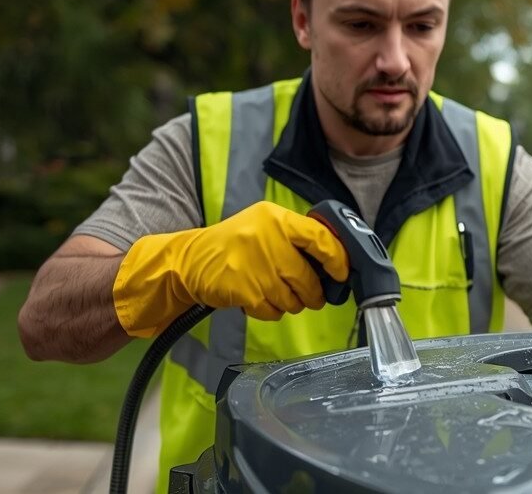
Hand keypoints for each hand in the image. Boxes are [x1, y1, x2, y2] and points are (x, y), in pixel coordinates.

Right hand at [111, 201, 349, 337]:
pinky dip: (272, 312)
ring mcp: (255, 266)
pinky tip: (260, 300)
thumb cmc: (235, 246)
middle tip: (312, 297)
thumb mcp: (264, 227)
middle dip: (314, 294)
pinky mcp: (244, 291)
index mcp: (276, 219)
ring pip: (293, 299)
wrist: (188, 261)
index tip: (342, 274)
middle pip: (308, 278)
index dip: (338, 259)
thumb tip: (336, 261)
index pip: (320, 238)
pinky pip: (274, 311)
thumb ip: (296, 238)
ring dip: (292, 304)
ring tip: (278, 294)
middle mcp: (267, 239)